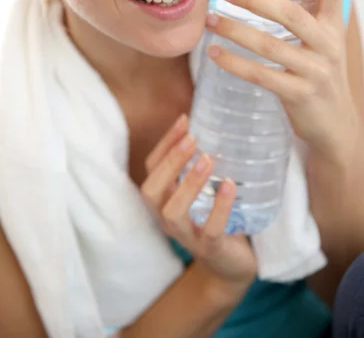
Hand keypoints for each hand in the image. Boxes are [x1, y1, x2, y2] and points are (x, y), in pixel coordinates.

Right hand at [141, 114, 256, 290]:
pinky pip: (210, 231)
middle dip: (170, 162)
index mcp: (163, 200)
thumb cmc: (214, 217)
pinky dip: (219, 208)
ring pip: (173, 212)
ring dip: (189, 183)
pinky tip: (228, 187)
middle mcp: (167, 219)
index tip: (184, 120)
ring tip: (208, 160)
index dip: (165, 143)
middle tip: (193, 139)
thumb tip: (211, 121)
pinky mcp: (210, 250)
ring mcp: (187, 237)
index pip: (151, 168)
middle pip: (152, 190)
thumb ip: (198, 164)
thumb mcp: (202, 189)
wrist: (231, 264)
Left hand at [206, 0, 359, 163]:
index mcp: (332, 25)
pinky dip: (236, 64)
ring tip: (210, 20)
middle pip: (290, 13)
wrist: (335, 126)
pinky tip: (214, 54)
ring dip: (235, 31)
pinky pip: (262, 75)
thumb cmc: (317, 75)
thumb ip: (294, 16)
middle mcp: (328, 44)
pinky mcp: (300, 94)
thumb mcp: (316, 43)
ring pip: (270, 44)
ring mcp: (315, 70)